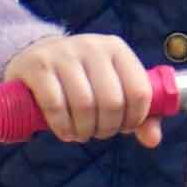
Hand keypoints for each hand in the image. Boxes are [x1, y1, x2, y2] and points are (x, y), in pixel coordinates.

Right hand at [0, 31, 167, 144]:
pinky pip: (56, 104)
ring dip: (84, 130)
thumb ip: (138, 115)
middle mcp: (92, 46)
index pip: (139, 90)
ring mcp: (62, 53)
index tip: (123, 127)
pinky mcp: (37, 66)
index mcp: (116, 49)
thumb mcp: (112, 89)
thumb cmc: (81, 80)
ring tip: (81, 134)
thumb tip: (153, 139)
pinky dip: (63, 127)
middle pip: (112, 101)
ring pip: (84, 104)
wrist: (33, 57)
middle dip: (107, 128)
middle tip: (99, 133)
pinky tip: (65, 132)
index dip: (135, 118)